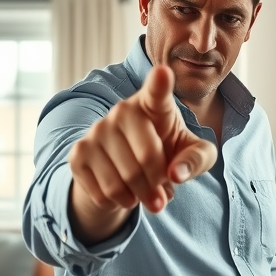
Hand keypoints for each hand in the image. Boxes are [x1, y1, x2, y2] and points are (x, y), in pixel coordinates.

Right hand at [67, 65, 216, 242]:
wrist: (128, 168)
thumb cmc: (169, 154)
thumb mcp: (194, 155)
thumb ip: (197, 160)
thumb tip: (176, 174)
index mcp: (154, 104)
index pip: (157, 90)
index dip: (160, 82)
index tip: (163, 72)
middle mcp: (122, 110)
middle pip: (146, 160)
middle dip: (157, 186)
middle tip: (161, 194)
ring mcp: (96, 130)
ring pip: (121, 181)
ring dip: (138, 198)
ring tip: (144, 194)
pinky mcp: (78, 153)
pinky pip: (102, 192)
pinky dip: (118, 203)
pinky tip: (123, 193)